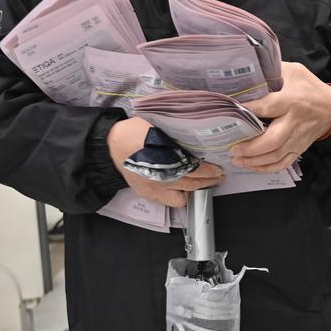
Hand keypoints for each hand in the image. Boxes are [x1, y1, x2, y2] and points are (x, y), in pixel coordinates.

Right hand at [108, 117, 222, 207]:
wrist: (112, 144)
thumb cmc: (135, 132)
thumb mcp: (158, 129)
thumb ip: (177, 139)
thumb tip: (196, 143)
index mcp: (164, 157)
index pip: (192, 169)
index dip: (208, 171)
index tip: (218, 169)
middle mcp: (160, 176)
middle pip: (191, 183)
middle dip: (208, 181)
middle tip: (218, 177)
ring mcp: (153, 187)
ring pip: (181, 196)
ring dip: (196, 190)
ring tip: (205, 184)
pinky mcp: (147, 193)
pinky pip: (168, 201)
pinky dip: (179, 197)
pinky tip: (185, 190)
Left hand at [232, 62, 330, 172]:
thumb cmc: (309, 87)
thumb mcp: (293, 71)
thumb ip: (272, 72)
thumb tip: (247, 73)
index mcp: (292, 100)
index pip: (267, 107)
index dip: (249, 110)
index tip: (230, 112)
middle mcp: (295, 121)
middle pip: (273, 140)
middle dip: (251, 147)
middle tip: (233, 148)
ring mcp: (298, 137)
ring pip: (276, 155)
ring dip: (255, 160)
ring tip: (237, 159)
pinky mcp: (300, 148)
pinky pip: (283, 162)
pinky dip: (267, 167)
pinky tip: (252, 165)